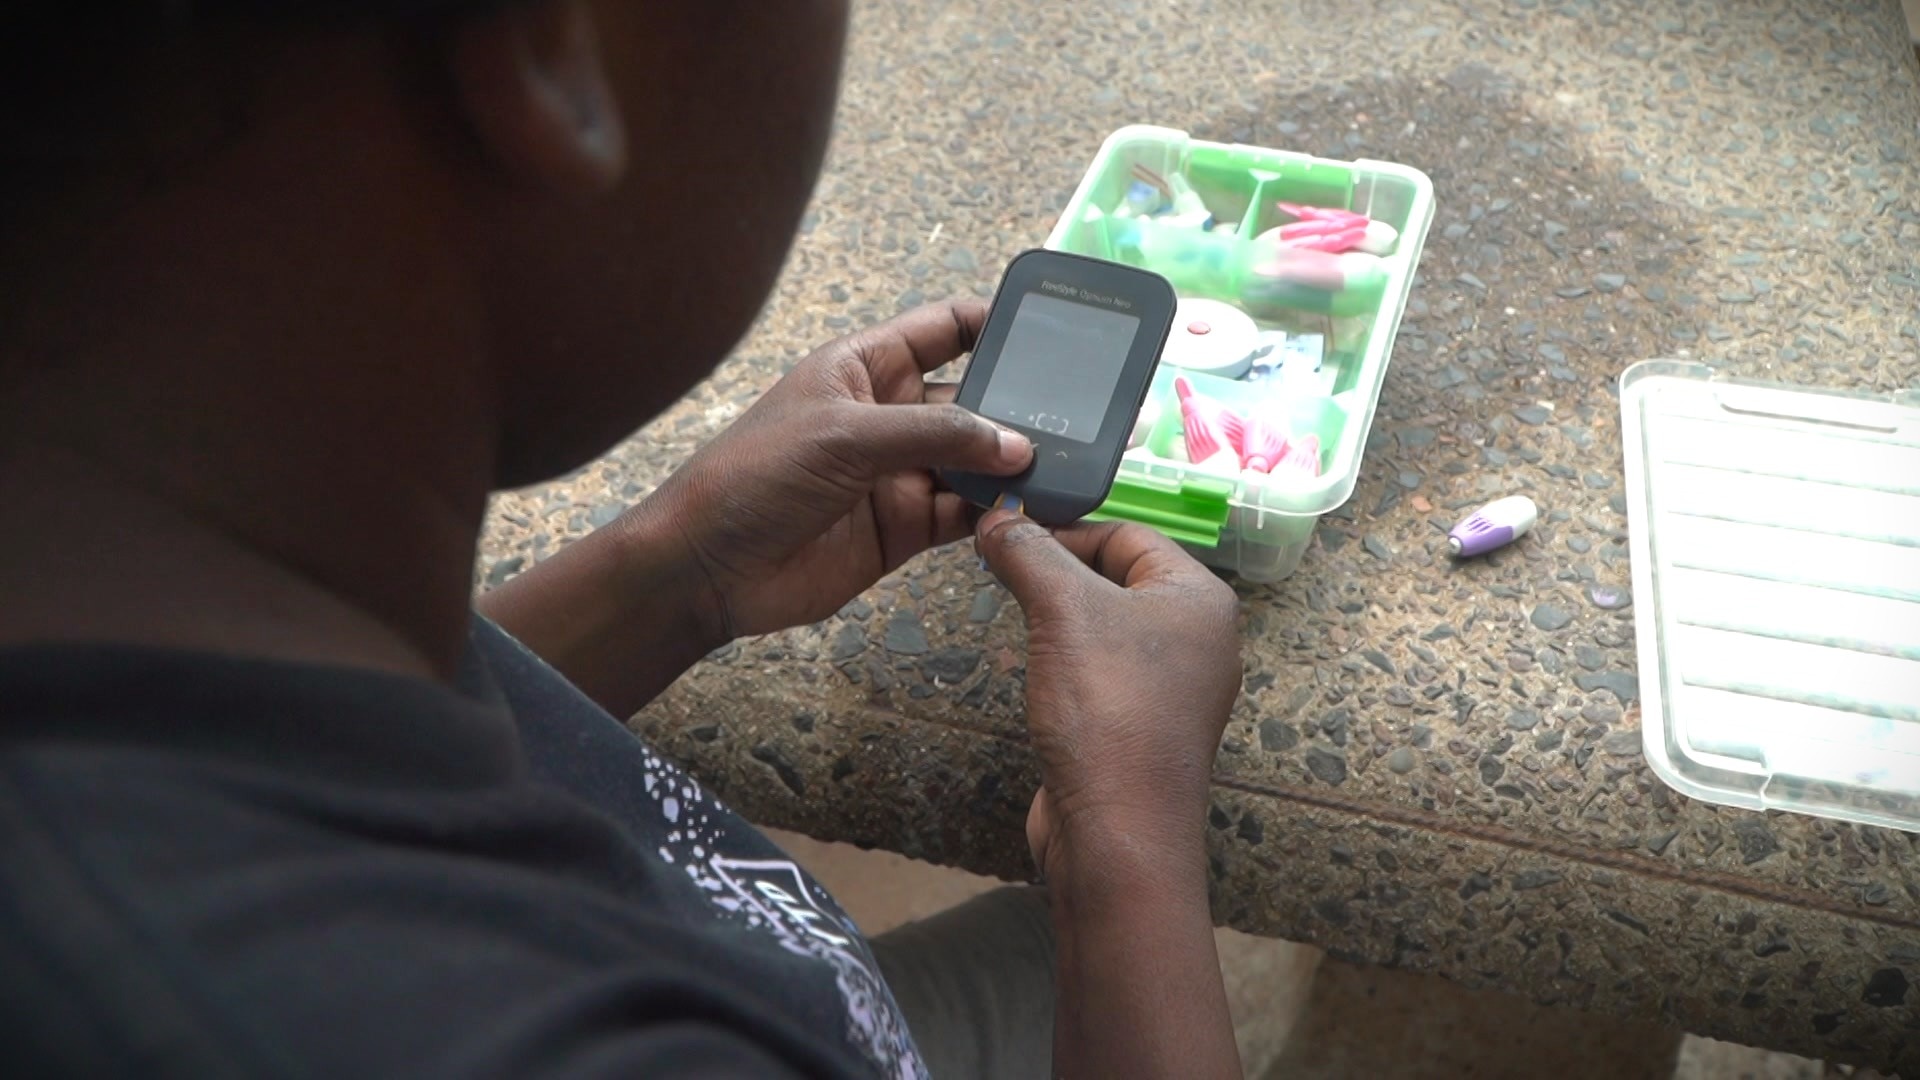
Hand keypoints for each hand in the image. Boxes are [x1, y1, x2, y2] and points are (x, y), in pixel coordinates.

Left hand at [637, 301, 1031, 641]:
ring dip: (1016, 466)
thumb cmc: (755, 477)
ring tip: (1069, 465)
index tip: (1053, 328)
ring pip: (977, 461)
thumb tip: (1015, 443)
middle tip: (1079, 414)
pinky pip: (966, 514)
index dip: (996, 323)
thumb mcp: (845, 437)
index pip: (945, 328)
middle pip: (974, 399)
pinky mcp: (905, 528)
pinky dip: (999, 513)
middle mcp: (889, 415)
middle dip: (1021, 405)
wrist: (707, 568)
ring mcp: (899, 473)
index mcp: (865, 367)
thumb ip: (935, 434)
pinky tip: (1035, 510)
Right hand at [972, 510, 1240, 878]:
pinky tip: (1037, 673)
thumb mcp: (1063, 611)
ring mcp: (1174, 689)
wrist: (1116, 832)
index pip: (1128, 534)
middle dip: (1058, 574)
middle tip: (1004, 573)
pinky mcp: (1143, 727)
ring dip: (1058, 618)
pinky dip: (1066, 663)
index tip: (1009, 538)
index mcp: (1200, 600)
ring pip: (1106, 627)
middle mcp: (1199, 639)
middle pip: (1117, 578)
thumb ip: (1029, 554)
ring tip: (1016, 619)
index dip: (1066, 530)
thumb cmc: (1107, 711)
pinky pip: (1101, 672)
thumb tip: (997, 517)